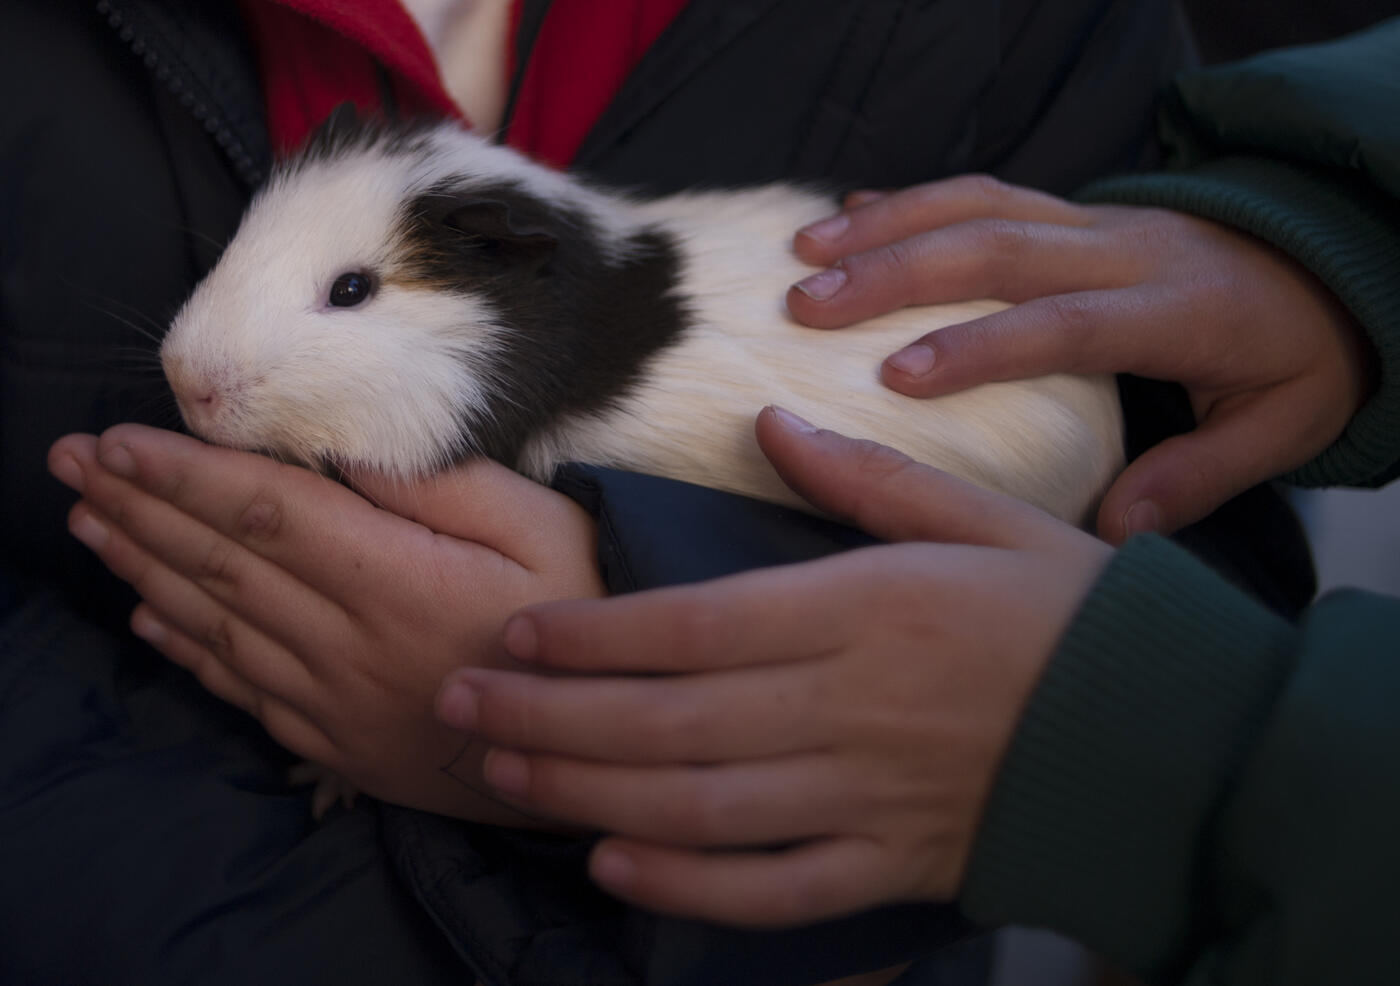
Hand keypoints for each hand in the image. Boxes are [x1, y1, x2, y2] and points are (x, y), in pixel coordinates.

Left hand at [47, 424, 603, 821]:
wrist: (601, 749)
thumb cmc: (584, 619)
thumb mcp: (542, 530)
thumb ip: (443, 488)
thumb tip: (343, 454)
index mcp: (399, 580)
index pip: (266, 513)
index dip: (186, 474)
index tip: (120, 441)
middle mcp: (349, 642)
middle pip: (221, 563)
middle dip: (139, 505)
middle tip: (70, 463)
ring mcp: (335, 699)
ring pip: (217, 623)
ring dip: (144, 568)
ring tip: (89, 522)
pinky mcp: (336, 740)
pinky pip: (241, 690)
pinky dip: (186, 648)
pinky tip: (146, 616)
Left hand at [433, 407, 1111, 926]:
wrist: (1169, 736)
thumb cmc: (1069, 615)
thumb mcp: (979, 521)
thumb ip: (863, 478)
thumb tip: (769, 421)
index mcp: (861, 609)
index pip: (692, 622)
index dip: (589, 631)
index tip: (510, 627)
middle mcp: (845, 705)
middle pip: (666, 716)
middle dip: (550, 710)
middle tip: (459, 698)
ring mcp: (863, 794)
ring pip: (697, 803)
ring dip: (588, 789)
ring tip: (505, 769)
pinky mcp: (886, 862)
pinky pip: (771, 885)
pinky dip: (685, 883)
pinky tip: (612, 864)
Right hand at [788, 175, 1374, 541]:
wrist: (1328, 265)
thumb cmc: (1295, 358)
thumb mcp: (1280, 429)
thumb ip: (1198, 477)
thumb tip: (1114, 529)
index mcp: (1176, 312)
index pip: (1068, 322)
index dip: (982, 344)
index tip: (897, 377)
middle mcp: (1126, 253)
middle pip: (1002, 247)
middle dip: (897, 271)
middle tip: (809, 305)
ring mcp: (1095, 223)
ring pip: (981, 205)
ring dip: (886, 224)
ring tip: (804, 253)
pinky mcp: (1074, 213)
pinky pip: (986, 193)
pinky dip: (912, 199)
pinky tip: (847, 214)